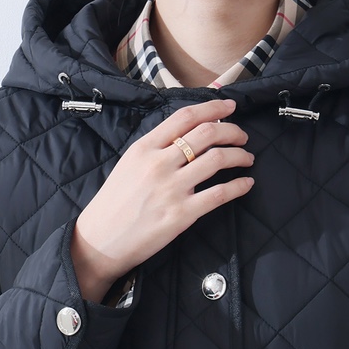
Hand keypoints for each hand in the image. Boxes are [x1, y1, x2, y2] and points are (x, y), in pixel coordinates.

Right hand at [69, 97, 253, 302]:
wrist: (101, 240)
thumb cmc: (114, 203)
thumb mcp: (129, 164)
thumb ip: (156, 148)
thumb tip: (187, 135)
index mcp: (145, 148)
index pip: (185, 117)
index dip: (213, 108)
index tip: (229, 108)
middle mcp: (159, 163)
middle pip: (206, 134)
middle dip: (232, 131)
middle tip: (242, 136)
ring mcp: (171, 188)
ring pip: (217, 159)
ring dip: (239, 155)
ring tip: (247, 158)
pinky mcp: (181, 214)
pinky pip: (219, 194)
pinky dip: (238, 186)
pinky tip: (246, 183)